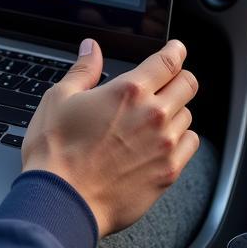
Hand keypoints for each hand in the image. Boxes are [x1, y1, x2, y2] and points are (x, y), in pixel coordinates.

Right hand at [21, 38, 198, 237]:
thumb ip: (83, 70)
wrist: (63, 199)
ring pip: (188, 115)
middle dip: (180, 77)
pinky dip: (181, 138)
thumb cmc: (56, 150)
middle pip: (188, 85)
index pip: (167, 62)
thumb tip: (91, 49)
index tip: (177, 49)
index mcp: (128, 91)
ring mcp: (165, 145)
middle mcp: (154, 115)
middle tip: (168, 80)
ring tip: (156, 115)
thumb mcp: (60, 98)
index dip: (175, 51)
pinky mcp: (169, 172)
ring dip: (176, 110)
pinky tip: (162, 140)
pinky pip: (190, 145)